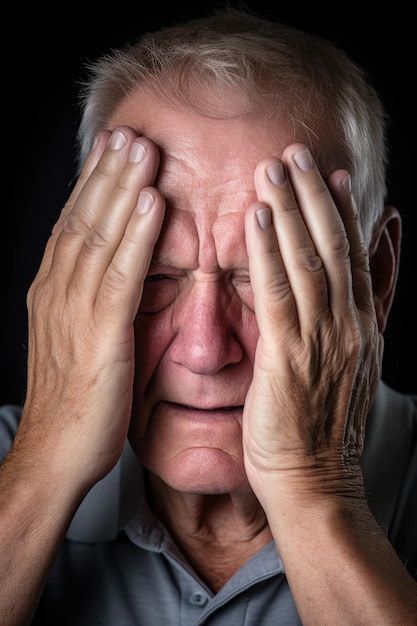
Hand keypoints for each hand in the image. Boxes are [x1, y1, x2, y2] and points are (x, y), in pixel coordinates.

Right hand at [17, 127, 164, 487]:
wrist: (56, 453)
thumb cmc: (74, 401)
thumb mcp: (76, 342)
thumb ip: (90, 304)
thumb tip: (113, 276)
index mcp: (53, 292)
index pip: (74, 226)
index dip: (94, 185)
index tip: (113, 150)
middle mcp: (58, 291)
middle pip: (83, 219)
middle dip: (107, 173)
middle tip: (128, 133)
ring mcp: (74, 310)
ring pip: (98, 235)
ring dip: (122, 189)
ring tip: (141, 150)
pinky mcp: (99, 333)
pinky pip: (121, 274)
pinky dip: (137, 235)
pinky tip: (153, 204)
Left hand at [243, 143, 382, 503]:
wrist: (315, 485)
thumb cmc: (322, 432)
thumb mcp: (349, 373)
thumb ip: (348, 327)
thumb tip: (349, 289)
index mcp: (360, 328)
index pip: (353, 258)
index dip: (342, 212)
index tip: (331, 174)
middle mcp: (347, 327)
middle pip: (333, 248)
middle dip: (314, 196)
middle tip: (297, 151)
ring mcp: (321, 341)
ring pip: (307, 261)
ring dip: (291, 211)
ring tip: (276, 167)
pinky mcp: (288, 359)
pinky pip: (277, 295)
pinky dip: (268, 254)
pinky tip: (256, 219)